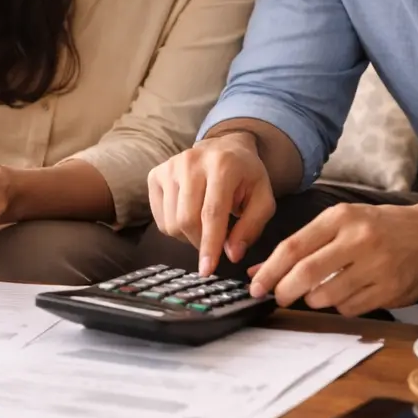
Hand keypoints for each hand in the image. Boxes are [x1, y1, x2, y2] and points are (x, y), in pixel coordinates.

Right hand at [147, 132, 275, 275]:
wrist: (225, 147)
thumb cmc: (246, 177)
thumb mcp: (263, 199)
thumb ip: (251, 227)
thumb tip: (232, 255)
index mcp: (222, 166)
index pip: (212, 213)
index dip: (209, 244)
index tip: (207, 270)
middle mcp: (191, 162)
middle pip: (187, 220)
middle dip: (200, 242)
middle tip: (214, 244)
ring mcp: (169, 167)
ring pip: (171, 223)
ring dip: (188, 236)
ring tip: (204, 225)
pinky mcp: (155, 175)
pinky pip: (160, 219)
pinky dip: (175, 228)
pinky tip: (190, 215)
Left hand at [246, 199, 417, 316]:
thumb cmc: (381, 226)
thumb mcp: (342, 222)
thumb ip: (303, 244)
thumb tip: (261, 269)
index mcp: (341, 217)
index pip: (293, 248)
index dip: (269, 271)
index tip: (256, 285)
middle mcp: (358, 239)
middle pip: (305, 274)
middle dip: (284, 291)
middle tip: (277, 297)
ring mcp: (376, 266)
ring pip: (326, 296)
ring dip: (313, 300)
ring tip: (318, 291)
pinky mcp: (390, 290)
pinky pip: (350, 308)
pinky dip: (340, 306)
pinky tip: (346, 293)